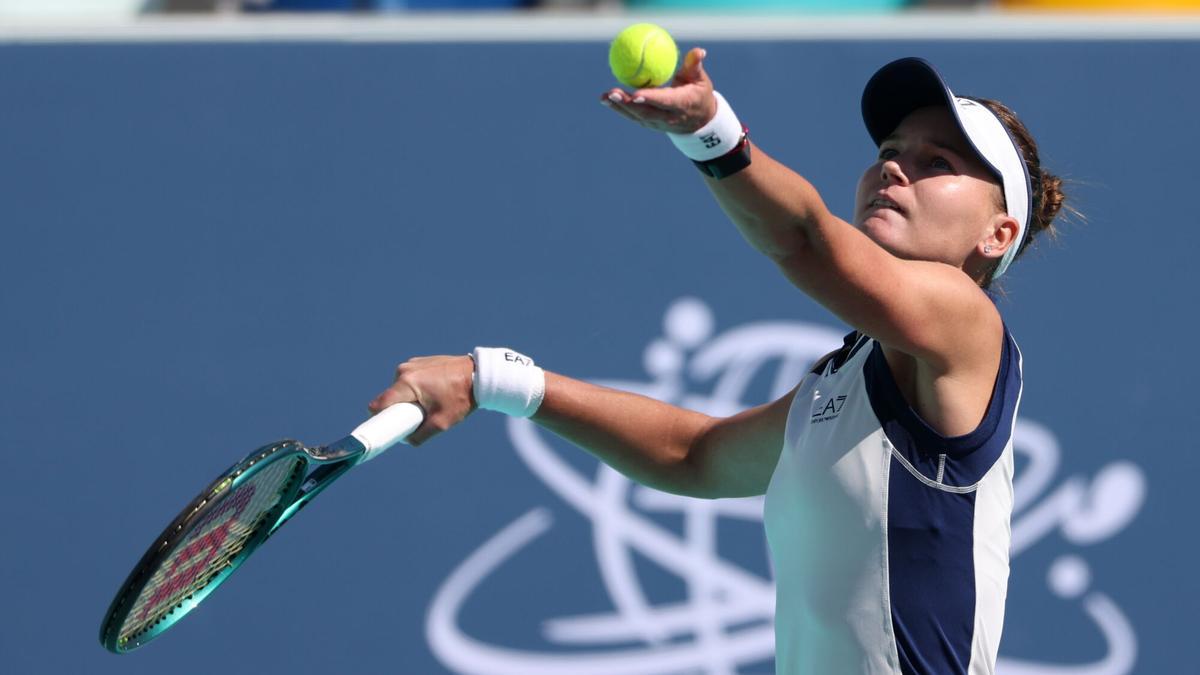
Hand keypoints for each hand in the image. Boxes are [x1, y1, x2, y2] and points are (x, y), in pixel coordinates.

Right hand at [368, 355, 474, 445]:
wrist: (479, 375)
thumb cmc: (461, 398)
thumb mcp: (441, 423)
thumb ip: (420, 436)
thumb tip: (405, 440)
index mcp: (406, 383)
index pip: (380, 403)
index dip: (379, 418)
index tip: (384, 428)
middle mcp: (405, 370)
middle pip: (391, 397)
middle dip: (400, 410)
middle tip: (418, 417)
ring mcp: (412, 364)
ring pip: (401, 388)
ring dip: (409, 399)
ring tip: (432, 403)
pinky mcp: (420, 362)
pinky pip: (410, 380)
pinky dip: (417, 389)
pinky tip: (434, 393)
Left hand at [600, 47, 716, 133]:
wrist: (699, 122)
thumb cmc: (699, 94)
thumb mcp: (701, 80)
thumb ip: (695, 66)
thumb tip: (698, 51)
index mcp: (682, 105)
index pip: (664, 102)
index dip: (650, 99)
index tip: (636, 93)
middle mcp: (668, 118)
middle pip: (645, 112)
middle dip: (628, 104)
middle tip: (612, 93)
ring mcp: (658, 124)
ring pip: (636, 116)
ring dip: (619, 107)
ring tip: (604, 97)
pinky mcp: (649, 124)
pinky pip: (633, 116)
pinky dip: (619, 108)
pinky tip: (605, 99)